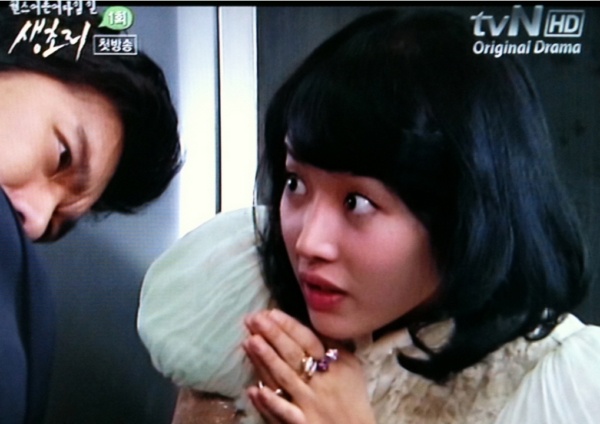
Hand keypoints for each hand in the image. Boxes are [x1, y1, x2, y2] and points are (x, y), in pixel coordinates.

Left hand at [242, 309, 375, 423]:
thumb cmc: (352, 397)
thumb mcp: (351, 367)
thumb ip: (332, 346)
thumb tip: (311, 325)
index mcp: (334, 364)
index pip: (308, 340)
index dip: (288, 326)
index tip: (270, 312)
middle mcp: (320, 382)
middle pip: (293, 355)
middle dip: (272, 335)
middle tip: (253, 319)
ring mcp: (309, 403)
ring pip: (284, 378)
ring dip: (266, 360)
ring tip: (249, 341)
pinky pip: (285, 412)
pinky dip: (269, 402)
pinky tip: (253, 390)